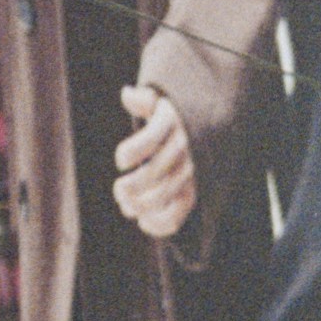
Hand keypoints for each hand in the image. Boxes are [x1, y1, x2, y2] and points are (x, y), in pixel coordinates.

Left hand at [114, 80, 196, 240]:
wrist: (201, 132)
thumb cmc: (169, 116)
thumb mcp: (159, 101)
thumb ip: (143, 99)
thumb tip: (128, 95)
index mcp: (171, 124)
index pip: (152, 138)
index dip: (134, 152)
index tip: (120, 161)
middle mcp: (183, 150)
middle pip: (156, 172)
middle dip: (133, 185)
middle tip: (119, 189)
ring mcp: (189, 174)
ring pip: (165, 195)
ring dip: (141, 205)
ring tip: (125, 205)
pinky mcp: (191, 194)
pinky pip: (178, 215)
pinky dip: (160, 225)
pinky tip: (142, 223)